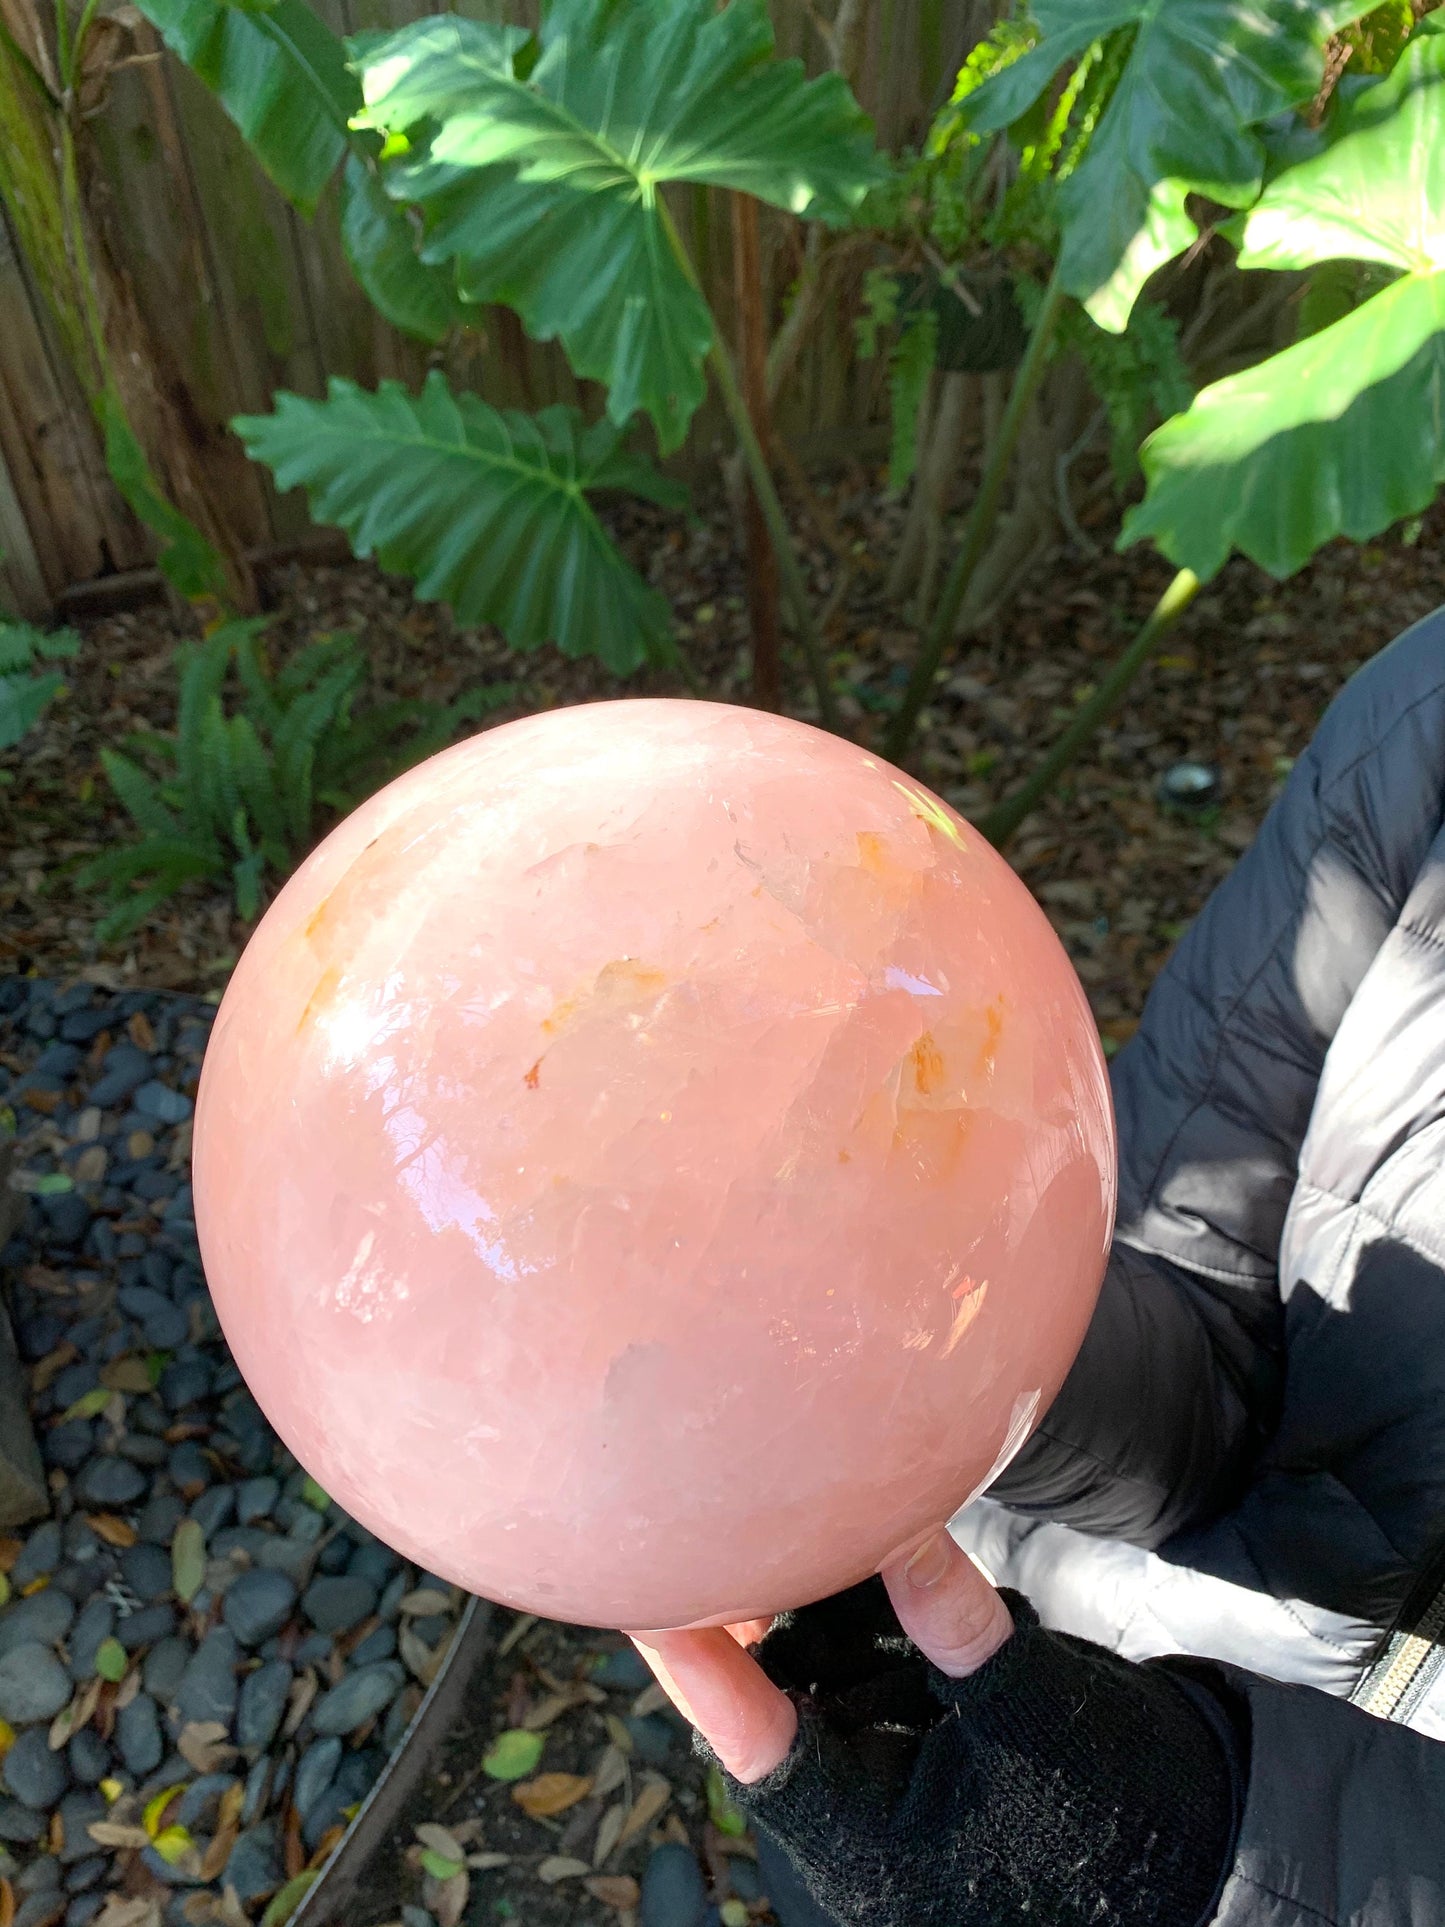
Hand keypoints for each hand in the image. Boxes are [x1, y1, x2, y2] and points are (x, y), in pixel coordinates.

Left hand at [623, 1533, 1238, 1926]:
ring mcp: (892, 1772)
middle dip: (759, 1601)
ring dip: (813, 1591)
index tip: (649, 1585)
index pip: (753, 1738)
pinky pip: (873, 1662)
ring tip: (798, 1499)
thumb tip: (899, 1516)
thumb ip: (958, 1622)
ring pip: (820, 1665)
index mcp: (866, 1832)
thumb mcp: (1037, 1712)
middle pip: (775, 1687)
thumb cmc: (1121, 1819)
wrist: (1202, 1854)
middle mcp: (861, 1806)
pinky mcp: (926, 1736)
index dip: (695, 1660)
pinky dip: (868, 1603)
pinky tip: (870, 1535)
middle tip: (742, 1500)